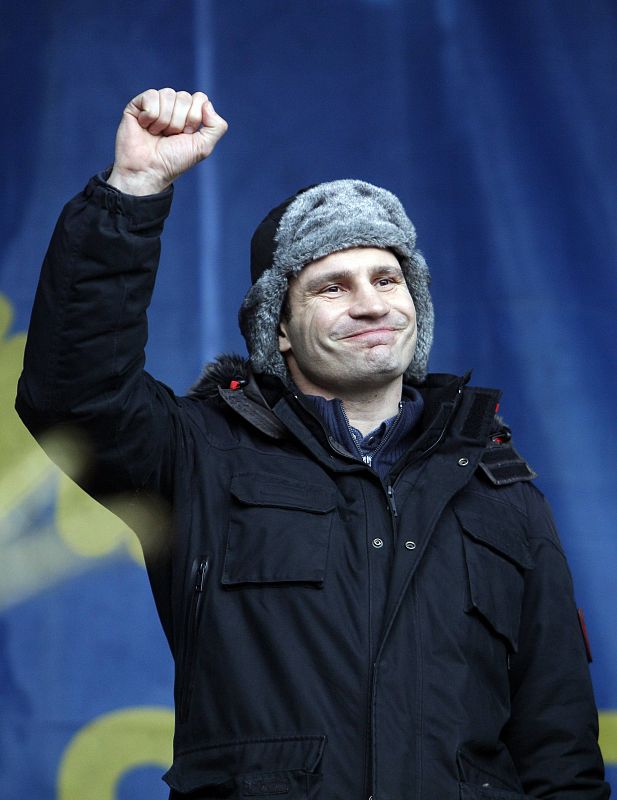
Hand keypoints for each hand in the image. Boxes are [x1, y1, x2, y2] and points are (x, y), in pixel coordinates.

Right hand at [107, 88, 227, 195]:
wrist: (149, 170)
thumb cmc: (174, 161)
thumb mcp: (203, 147)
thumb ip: (217, 126)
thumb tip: (207, 103)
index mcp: (189, 114)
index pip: (199, 98)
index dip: (195, 117)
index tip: (187, 135)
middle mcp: (172, 107)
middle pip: (184, 97)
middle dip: (179, 122)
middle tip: (170, 137)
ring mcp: (155, 104)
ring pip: (168, 94)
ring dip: (165, 121)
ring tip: (157, 134)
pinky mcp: (137, 105)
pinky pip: (151, 96)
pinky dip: (151, 116)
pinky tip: (145, 127)